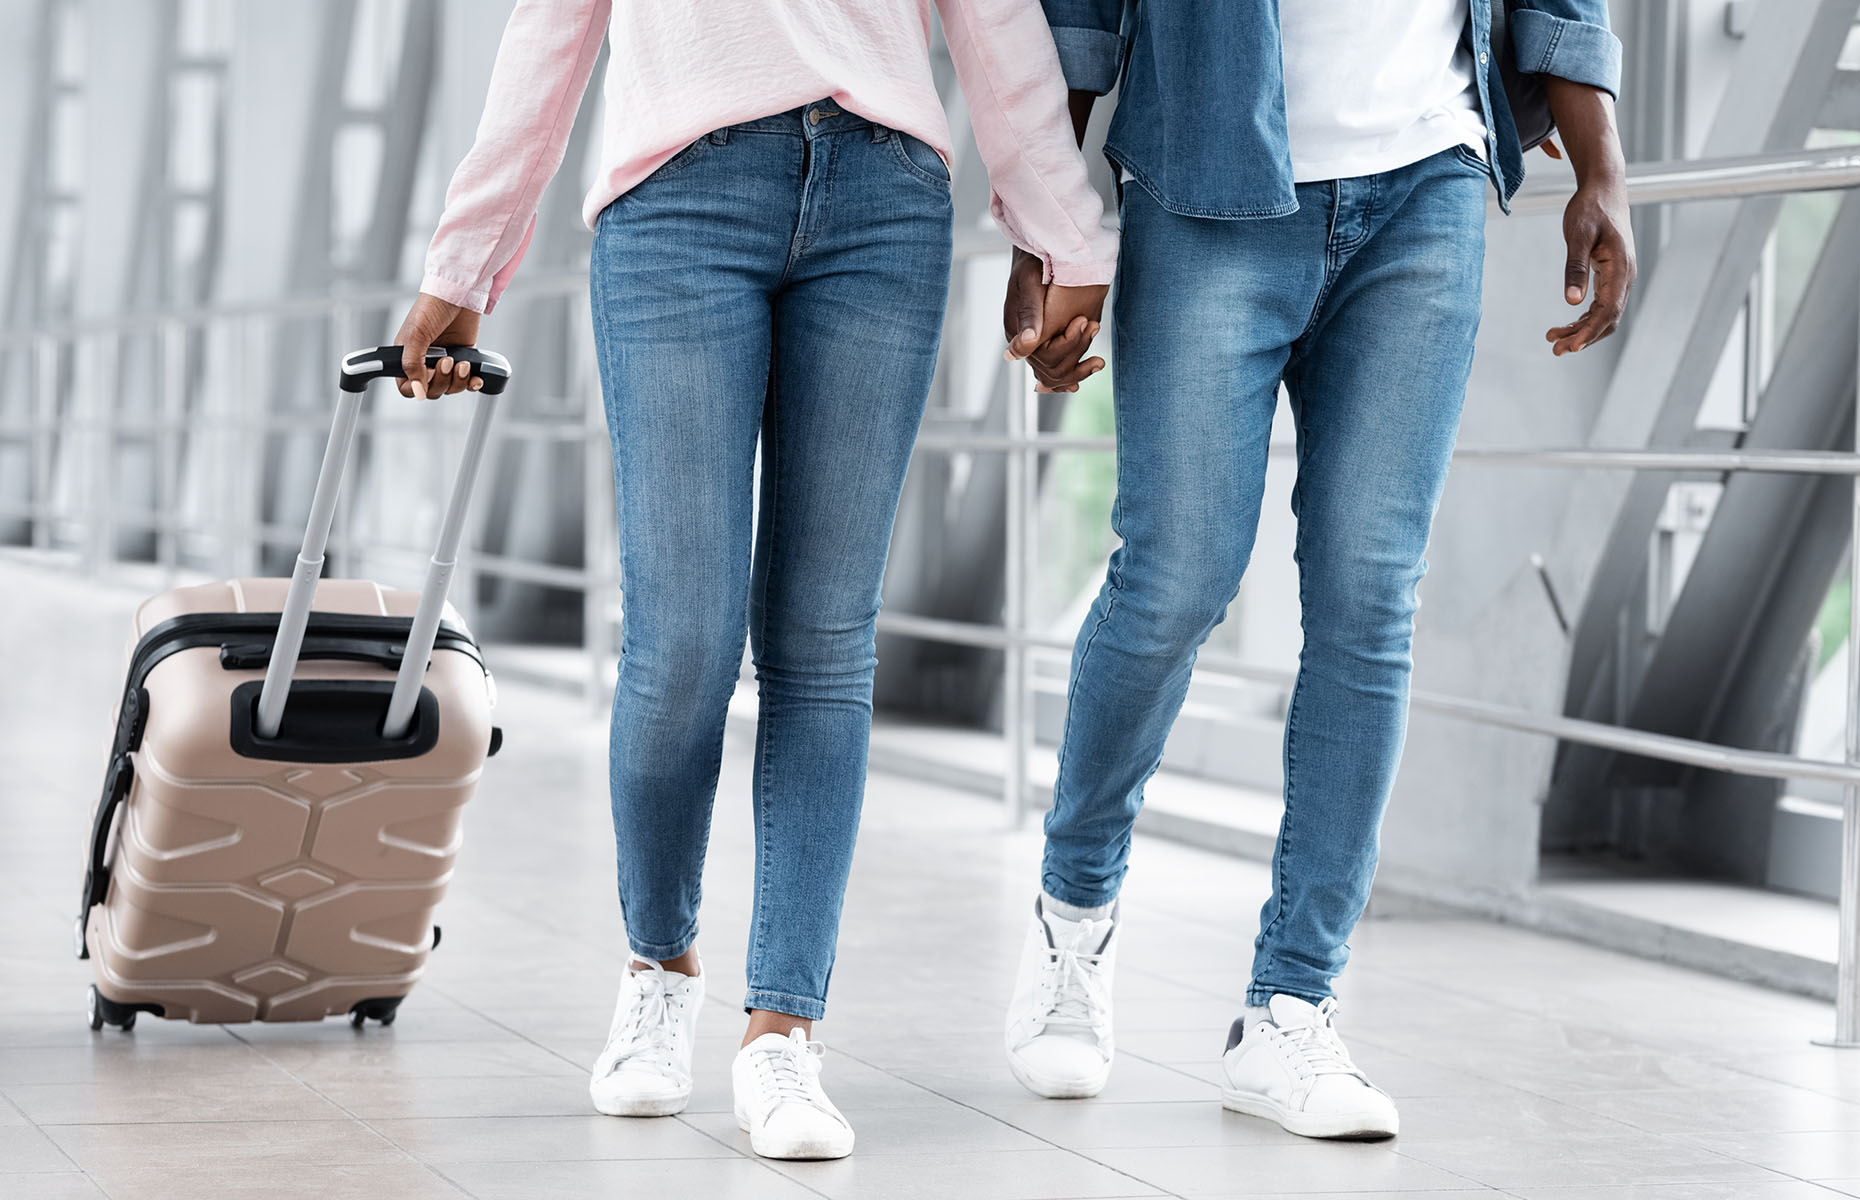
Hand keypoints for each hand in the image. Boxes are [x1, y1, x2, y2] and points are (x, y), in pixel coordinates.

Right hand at [393, 293, 482, 397]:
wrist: (459, 294)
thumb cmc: (432, 307)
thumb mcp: (416, 335)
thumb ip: (412, 364)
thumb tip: (417, 391)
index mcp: (407, 356)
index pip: (407, 386)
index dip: (416, 388)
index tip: (426, 381)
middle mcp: (425, 361)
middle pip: (432, 390)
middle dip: (442, 380)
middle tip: (448, 361)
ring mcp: (445, 362)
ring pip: (450, 388)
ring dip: (458, 381)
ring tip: (463, 364)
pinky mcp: (463, 359)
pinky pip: (467, 382)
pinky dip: (472, 383)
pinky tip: (476, 377)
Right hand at [1002, 248, 1109, 392]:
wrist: (1037, 250)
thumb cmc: (1032, 261)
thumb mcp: (1029, 282)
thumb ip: (1029, 312)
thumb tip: (1030, 341)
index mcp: (1016, 330)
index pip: (1042, 357)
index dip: (1067, 346)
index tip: (1086, 322)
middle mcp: (1023, 341)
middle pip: (1050, 369)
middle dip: (1076, 355)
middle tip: (1095, 328)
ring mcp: (1034, 342)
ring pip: (1055, 373)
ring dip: (1078, 370)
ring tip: (1098, 361)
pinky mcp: (1046, 339)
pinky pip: (1058, 366)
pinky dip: (1073, 372)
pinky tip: (1088, 370)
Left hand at [1546, 173, 1634, 355]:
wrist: (1604, 188)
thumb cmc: (1591, 208)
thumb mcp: (1578, 235)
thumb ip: (1575, 268)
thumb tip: (1571, 301)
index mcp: (1621, 268)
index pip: (1608, 311)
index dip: (1589, 332)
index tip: (1569, 347)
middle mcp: (1625, 276)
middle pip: (1607, 319)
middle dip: (1583, 338)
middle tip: (1555, 350)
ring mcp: (1620, 277)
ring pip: (1604, 314)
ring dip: (1581, 330)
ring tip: (1554, 340)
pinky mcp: (1612, 275)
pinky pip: (1601, 304)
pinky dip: (1584, 318)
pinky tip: (1565, 324)